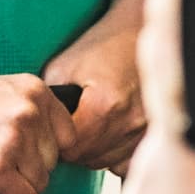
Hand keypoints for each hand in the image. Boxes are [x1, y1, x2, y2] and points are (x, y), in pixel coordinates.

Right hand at [0, 72, 75, 193]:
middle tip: (1, 161)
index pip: (69, 134)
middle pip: (53, 161)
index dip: (47, 149)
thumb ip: (31, 109)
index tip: (29, 153)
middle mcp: (29, 114)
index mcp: (34, 91)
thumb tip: (56, 141)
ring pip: (41, 184)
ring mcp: (13, 143)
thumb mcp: (0, 91)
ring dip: (21, 186)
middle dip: (31, 167)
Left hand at [43, 0, 147, 176]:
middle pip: (90, 158)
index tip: (55, 131)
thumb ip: (51, 101)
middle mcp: (130, 121)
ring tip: (89, 128)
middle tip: (69, 128)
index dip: (58, 142)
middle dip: (75, 149)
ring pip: (108, 161)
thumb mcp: (64, 66)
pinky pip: (127, 161)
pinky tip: (108, 136)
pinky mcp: (154, 132)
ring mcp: (145, 129)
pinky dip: (115, 154)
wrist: (138, 32)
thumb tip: (40, 129)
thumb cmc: (103, 45)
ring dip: (94, 152)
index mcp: (106, 104)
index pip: (73, 148)